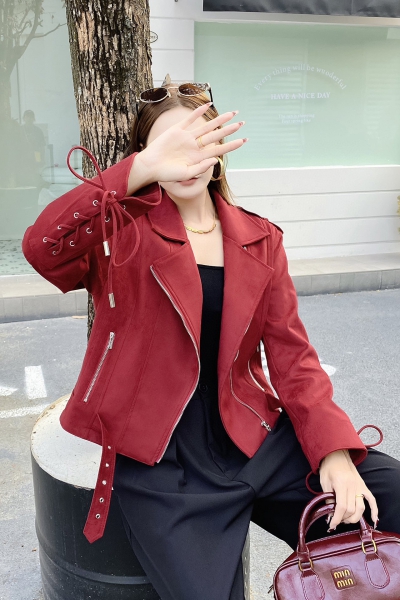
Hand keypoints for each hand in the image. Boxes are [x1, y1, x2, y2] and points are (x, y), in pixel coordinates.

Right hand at [128, 103, 245, 192]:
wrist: (150, 166)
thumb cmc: (166, 174)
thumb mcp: (185, 174)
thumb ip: (200, 168)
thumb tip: (215, 160)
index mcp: (198, 158)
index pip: (219, 150)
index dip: (232, 145)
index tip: (244, 140)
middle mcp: (195, 146)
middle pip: (216, 136)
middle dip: (229, 130)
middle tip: (243, 123)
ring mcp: (186, 137)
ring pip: (206, 126)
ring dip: (219, 120)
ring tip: (232, 114)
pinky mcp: (176, 130)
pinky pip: (190, 119)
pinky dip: (198, 112)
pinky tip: (209, 105)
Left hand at [319, 449, 377, 530]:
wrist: (336, 454)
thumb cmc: (328, 467)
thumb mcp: (324, 482)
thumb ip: (328, 498)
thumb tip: (330, 513)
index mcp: (341, 484)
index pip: (341, 506)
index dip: (336, 518)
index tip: (332, 525)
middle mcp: (352, 486)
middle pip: (351, 509)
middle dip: (344, 518)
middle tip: (337, 519)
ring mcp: (360, 486)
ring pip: (361, 508)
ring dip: (354, 517)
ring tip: (346, 519)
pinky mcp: (363, 486)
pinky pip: (371, 500)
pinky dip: (374, 510)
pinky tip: (374, 519)